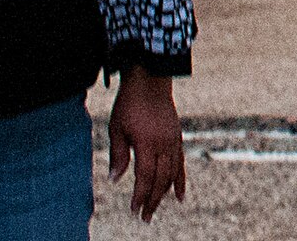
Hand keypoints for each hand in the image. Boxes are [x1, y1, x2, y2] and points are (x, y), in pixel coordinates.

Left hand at [108, 67, 185, 221]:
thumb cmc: (130, 102)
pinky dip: (180, 180)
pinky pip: (181, 163)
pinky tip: (179, 196)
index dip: (140, 196)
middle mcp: (164, 143)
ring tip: (155, 208)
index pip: (145, 177)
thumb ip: (118, 154)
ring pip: (172, 174)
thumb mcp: (117, 128)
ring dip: (164, 194)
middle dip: (152, 200)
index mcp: (148, 142)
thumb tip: (115, 180)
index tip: (133, 210)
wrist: (151, 78)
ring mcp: (173, 140)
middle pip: (161, 179)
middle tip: (144, 218)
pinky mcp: (177, 136)